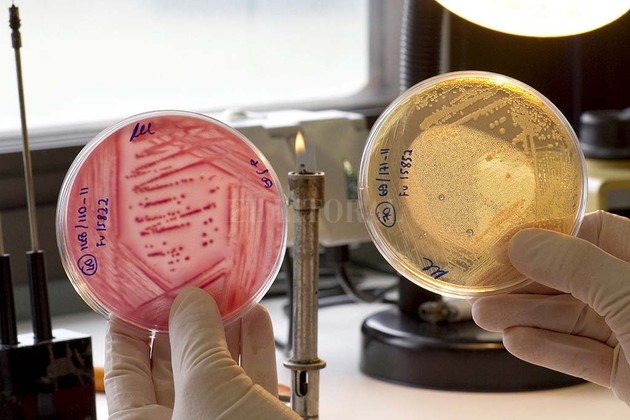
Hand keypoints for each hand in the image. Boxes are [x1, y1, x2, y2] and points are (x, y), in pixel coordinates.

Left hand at [105, 287, 298, 418]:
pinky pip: (250, 380)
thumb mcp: (207, 391)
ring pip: (217, 370)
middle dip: (186, 322)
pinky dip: (254, 348)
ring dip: (225, 330)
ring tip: (227, 296)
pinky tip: (255, 322)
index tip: (140, 293)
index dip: (129, 327)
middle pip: (173, 365)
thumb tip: (189, 302)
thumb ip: (195, 340)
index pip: (124, 370)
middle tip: (192, 286)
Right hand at [472, 211, 629, 403]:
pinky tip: (516, 341)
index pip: (588, 235)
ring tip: (484, 314)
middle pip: (571, 278)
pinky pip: (580, 355)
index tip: (502, 245)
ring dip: (524, 317)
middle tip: (482, 285)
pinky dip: (545, 349)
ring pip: (570, 318)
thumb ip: (575, 265)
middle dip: (524, 283)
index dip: (543, 238)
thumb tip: (524, 242)